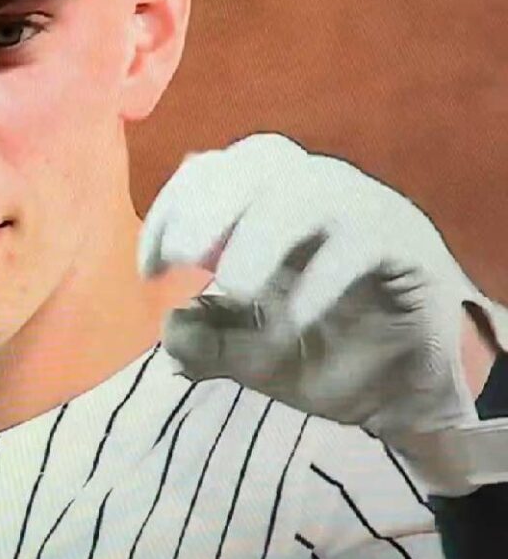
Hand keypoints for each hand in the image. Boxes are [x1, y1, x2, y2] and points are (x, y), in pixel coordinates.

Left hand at [138, 133, 500, 495]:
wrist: (400, 399)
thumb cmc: (320, 355)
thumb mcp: (250, 356)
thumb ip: (208, 341)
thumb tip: (171, 326)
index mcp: (268, 206)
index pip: (214, 172)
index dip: (174, 208)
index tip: (150, 269)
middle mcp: (315, 195)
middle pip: (261, 159)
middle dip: (211, 201)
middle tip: (181, 256)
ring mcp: (365, 214)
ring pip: (312, 190)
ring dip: (262, 234)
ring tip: (235, 287)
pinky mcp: (409, 248)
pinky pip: (364, 241)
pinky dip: (323, 276)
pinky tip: (295, 316)